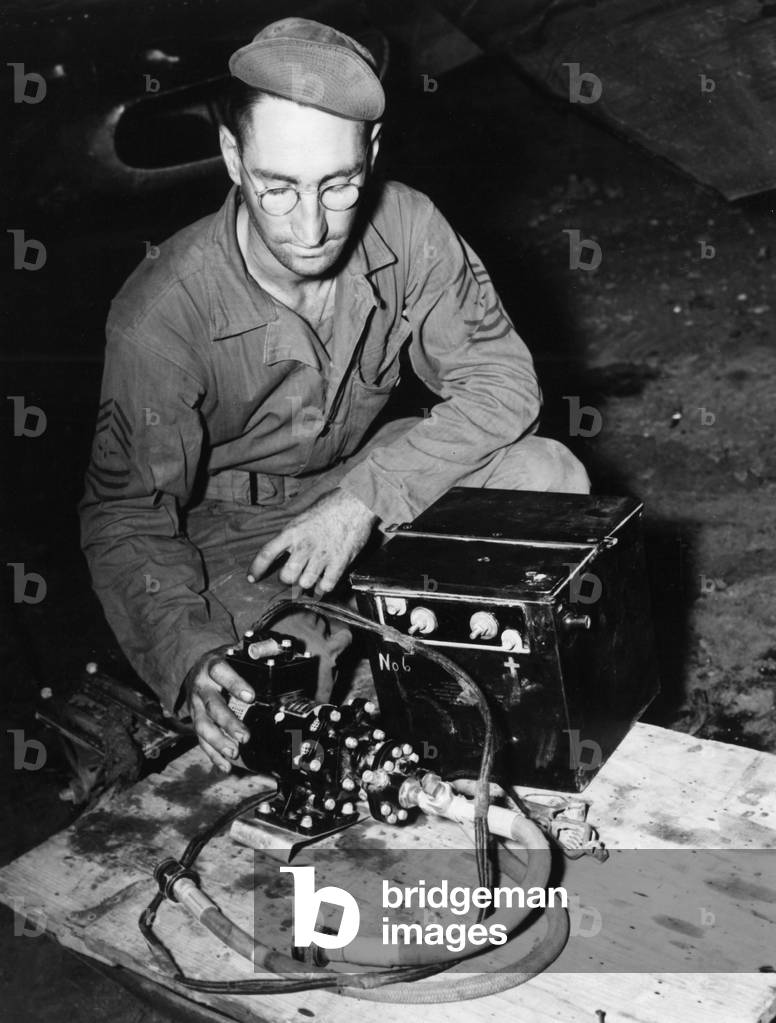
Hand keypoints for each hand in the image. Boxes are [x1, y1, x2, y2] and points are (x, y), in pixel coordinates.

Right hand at [184, 647, 254, 771]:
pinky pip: (201, 740)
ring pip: (203, 725)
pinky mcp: (196, 721)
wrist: (197, 668)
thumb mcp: (237, 649)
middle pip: (212, 705)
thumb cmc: (225, 661)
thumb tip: (276, 647)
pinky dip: (212, 754)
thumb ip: (258, 648)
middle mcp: (201, 687)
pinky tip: (224, 766)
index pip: (221, 672)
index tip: (250, 696)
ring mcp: (195, 706)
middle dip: (228, 722)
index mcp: (212, 666)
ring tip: (234, 754)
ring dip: (218, 742)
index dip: (234, 683)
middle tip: (245, 736)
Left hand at [247, 488, 377, 594]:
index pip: (266, 553)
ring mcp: (322, 556)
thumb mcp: (303, 517)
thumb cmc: (330, 507)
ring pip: (305, 583)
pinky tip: (324, 583)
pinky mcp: (339, 563)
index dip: (256, 568)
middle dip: (288, 579)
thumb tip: (284, 552)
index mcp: (292, 532)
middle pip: (286, 576)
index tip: (252, 578)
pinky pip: (326, 586)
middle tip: (294, 574)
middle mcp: (304, 546)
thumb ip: (292, 535)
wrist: (356, 503)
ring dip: (306, 583)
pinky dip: (323, 588)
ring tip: (311, 577)